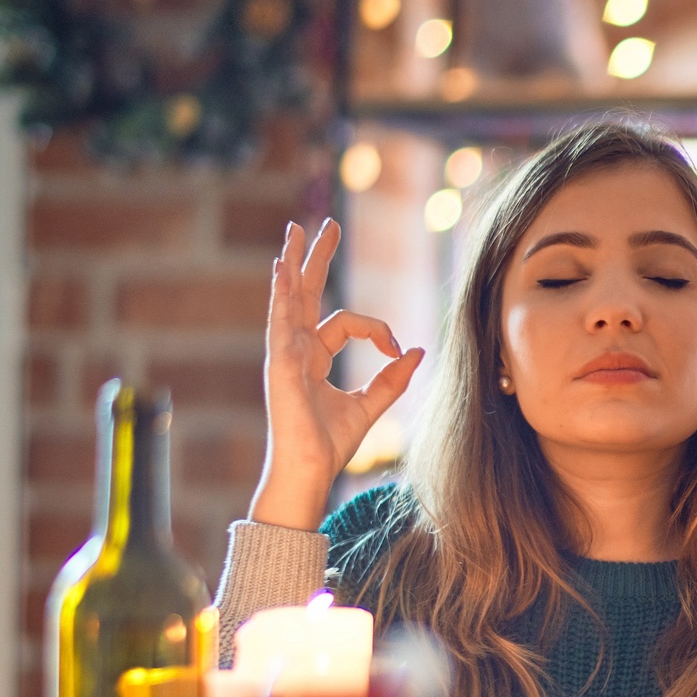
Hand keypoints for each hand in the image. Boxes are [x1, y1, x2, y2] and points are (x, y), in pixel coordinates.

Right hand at [250, 220, 425, 530]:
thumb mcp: (371, 405)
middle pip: (305, 294)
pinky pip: (280, 322)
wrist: (309, 471)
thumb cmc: (330, 444)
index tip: (396, 347)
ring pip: (288, 300)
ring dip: (292, 264)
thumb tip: (416, 350)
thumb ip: (392, 378)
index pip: (345, 323)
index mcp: (313, 357)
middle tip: (324, 225)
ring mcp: (284, 356)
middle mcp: (295, 350)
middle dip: (314, 259)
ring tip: (293, 233)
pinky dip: (281, 294)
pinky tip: (281, 269)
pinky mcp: (280, 365)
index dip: (376, 329)